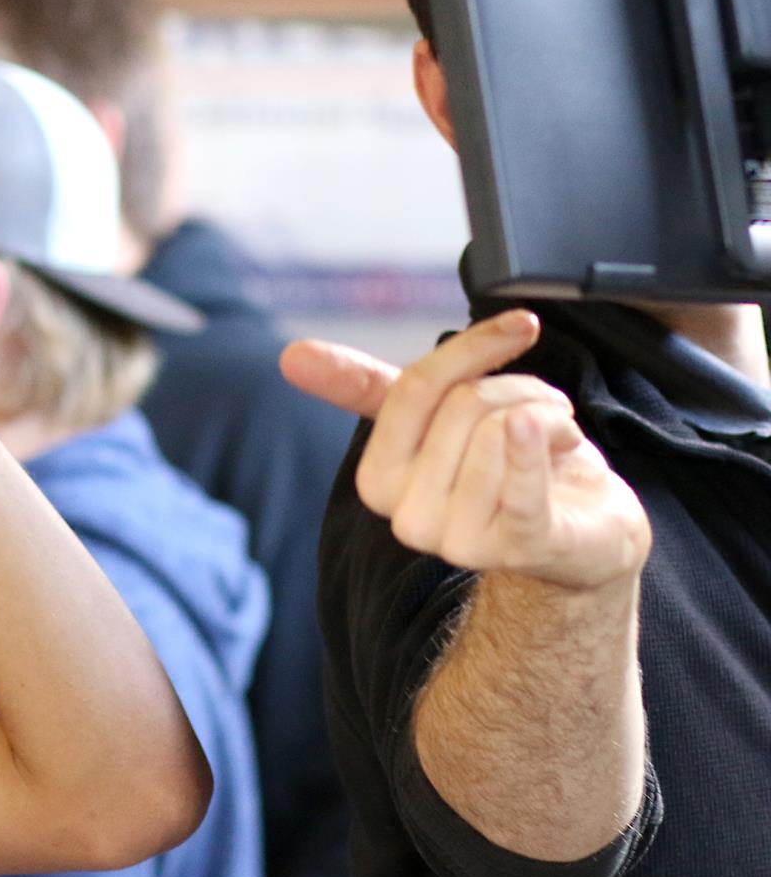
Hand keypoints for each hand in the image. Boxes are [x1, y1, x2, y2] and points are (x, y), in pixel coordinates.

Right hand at [281, 312, 650, 590]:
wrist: (585, 531)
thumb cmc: (510, 466)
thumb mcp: (438, 420)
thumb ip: (365, 388)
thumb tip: (289, 354)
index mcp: (381, 482)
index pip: (414, 389)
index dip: (471, 348)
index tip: (517, 327)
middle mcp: (410, 519)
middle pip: (464, 405)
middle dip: (519, 390)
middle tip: (544, 416)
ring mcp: (461, 541)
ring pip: (503, 428)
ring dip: (551, 416)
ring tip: (559, 439)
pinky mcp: (520, 549)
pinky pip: (521, 485)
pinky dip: (538, 446)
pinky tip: (558, 434)